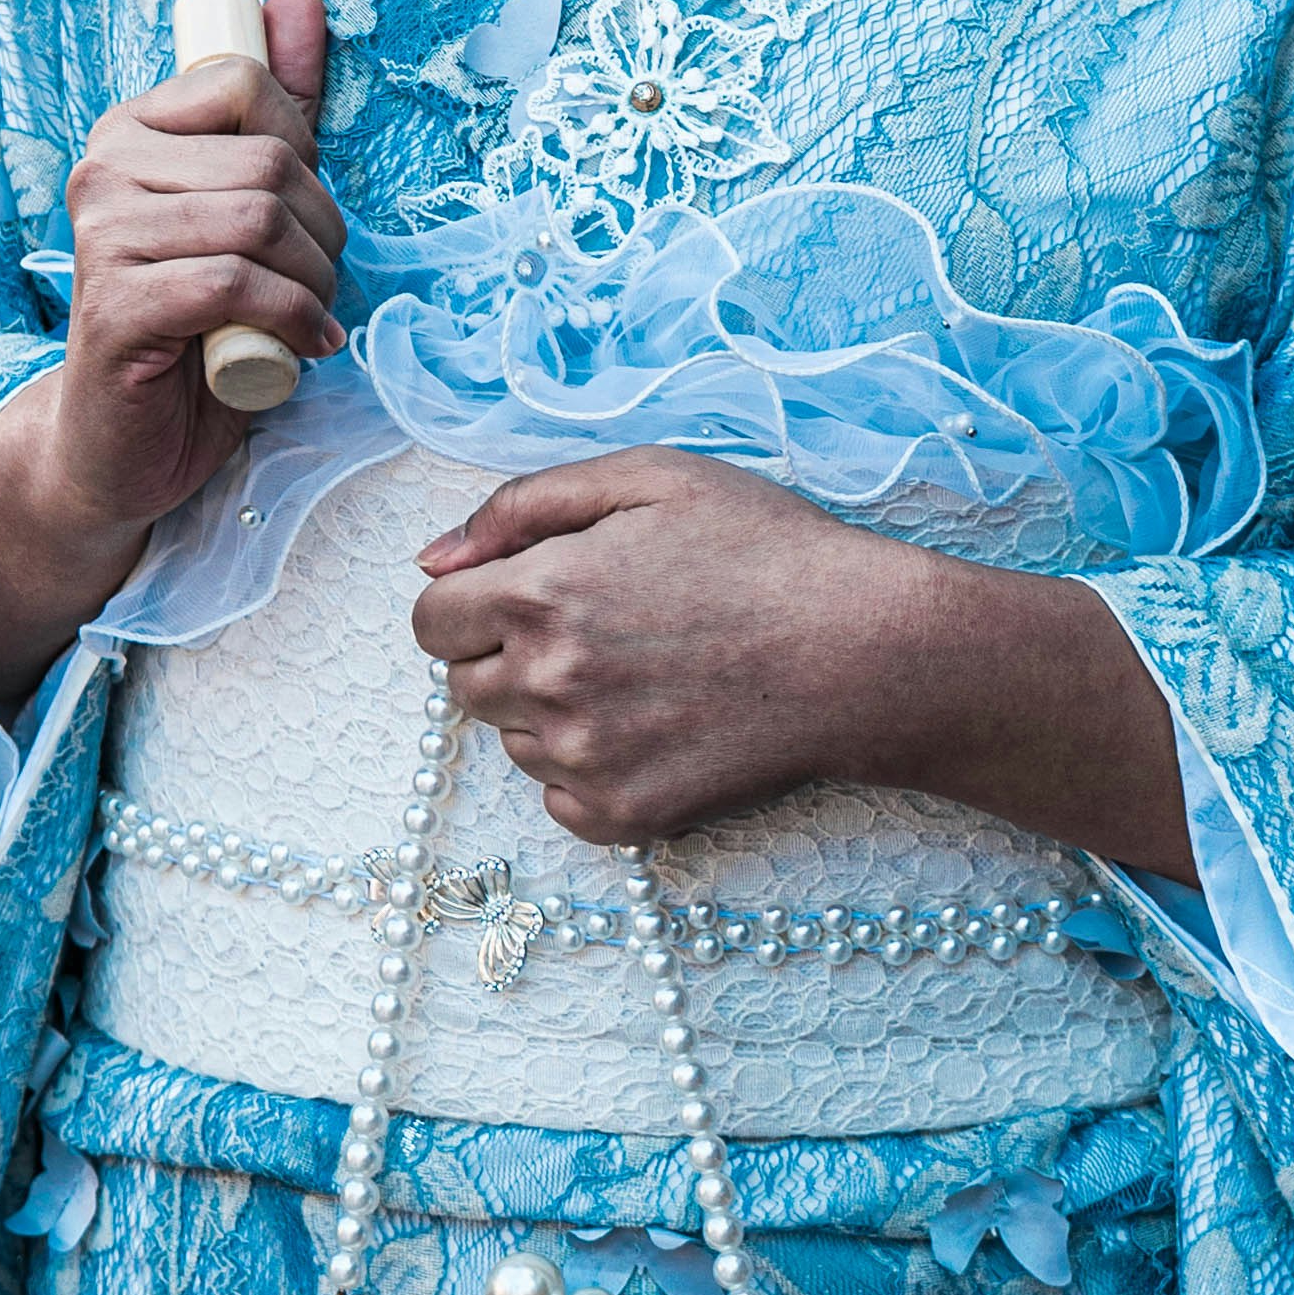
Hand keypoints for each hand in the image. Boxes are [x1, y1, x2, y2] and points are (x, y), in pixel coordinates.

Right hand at [0, 0, 342, 713]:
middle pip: (269, 160)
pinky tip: (297, 349)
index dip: (303, 152)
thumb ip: (278, 107)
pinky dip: (289, 319)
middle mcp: (104, 169)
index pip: (245, 82)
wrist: (120, 444)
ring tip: (306, 317)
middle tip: (316, 284)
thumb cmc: (196, 322)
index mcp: (132, 129)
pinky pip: (233, 284)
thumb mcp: (249, 207)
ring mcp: (102, 236)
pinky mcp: (115, 307)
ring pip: (259, 220)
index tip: (300, 215)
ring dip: (312, 281)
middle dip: (323, 232)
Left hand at [410, 449, 1193, 876]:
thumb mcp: (645, 478)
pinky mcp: (628, 815)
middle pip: (463, 686)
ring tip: (637, 673)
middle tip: (593, 629)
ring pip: (513, 742)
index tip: (522, 593)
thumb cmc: (762, 548)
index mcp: (537, 593)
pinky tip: (650, 726)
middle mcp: (547, 684)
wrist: (863, 649)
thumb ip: (519, 506)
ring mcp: (586, 759)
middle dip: (505, 654)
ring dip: (547, 711)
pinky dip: (586, 770)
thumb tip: (433, 559)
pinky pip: (559, 801)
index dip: (470, 601)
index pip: (430, 621)